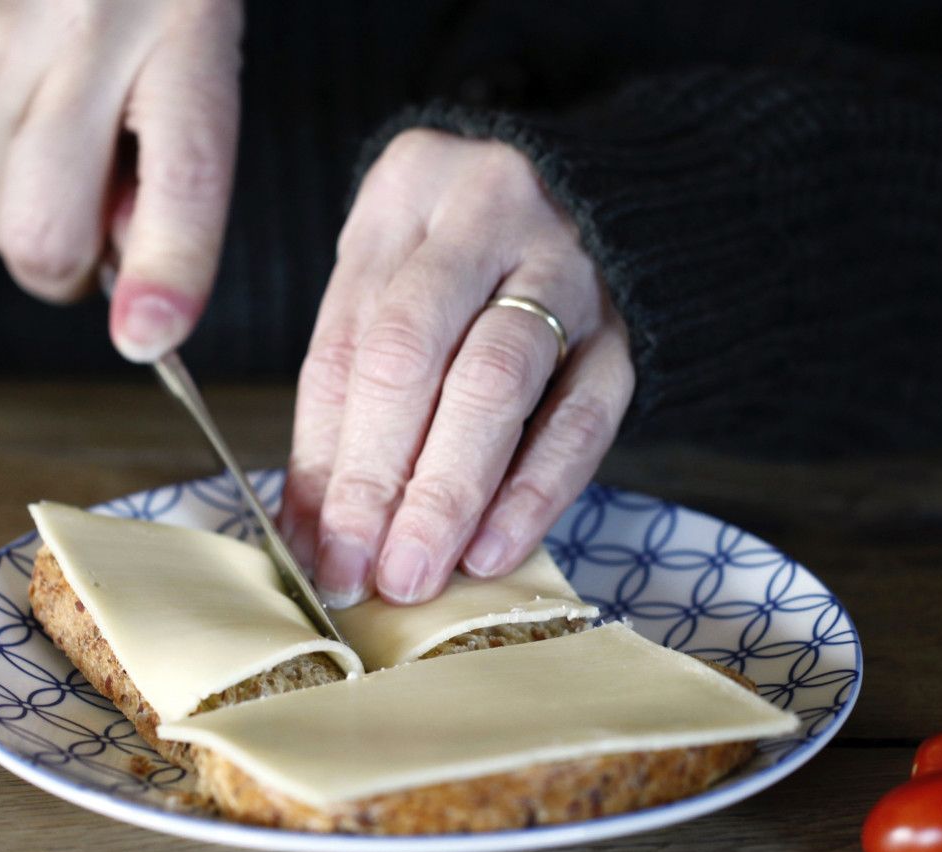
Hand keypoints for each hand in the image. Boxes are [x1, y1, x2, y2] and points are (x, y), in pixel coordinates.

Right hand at [0, 0, 240, 358]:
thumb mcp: (198, 84)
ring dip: (17, 217)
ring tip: (55, 157)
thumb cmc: (154, 18)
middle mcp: (91, 32)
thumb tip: (134, 303)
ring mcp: (0, 34)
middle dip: (66, 268)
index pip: (183, 178)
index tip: (148, 336)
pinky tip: (6, 128)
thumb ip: (177, 191)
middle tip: (92, 230)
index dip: (166, 271)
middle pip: (44, 231)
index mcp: (188, 44)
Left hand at [282, 130, 634, 606]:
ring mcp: (565, 266)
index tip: (315, 549)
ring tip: (415, 574)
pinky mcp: (626, 327)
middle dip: (377, 479)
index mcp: (406, 188)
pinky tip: (493, 549)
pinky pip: (582, 418)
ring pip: (495, 383)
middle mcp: (486, 211)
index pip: (350, 343)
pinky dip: (533, 492)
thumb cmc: (460, 261)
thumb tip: (316, 538)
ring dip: (448, 493)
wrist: (593, 204)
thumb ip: (348, 398)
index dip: (324, 457)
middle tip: (358, 573)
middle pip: (413, 354)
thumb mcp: (389, 285)